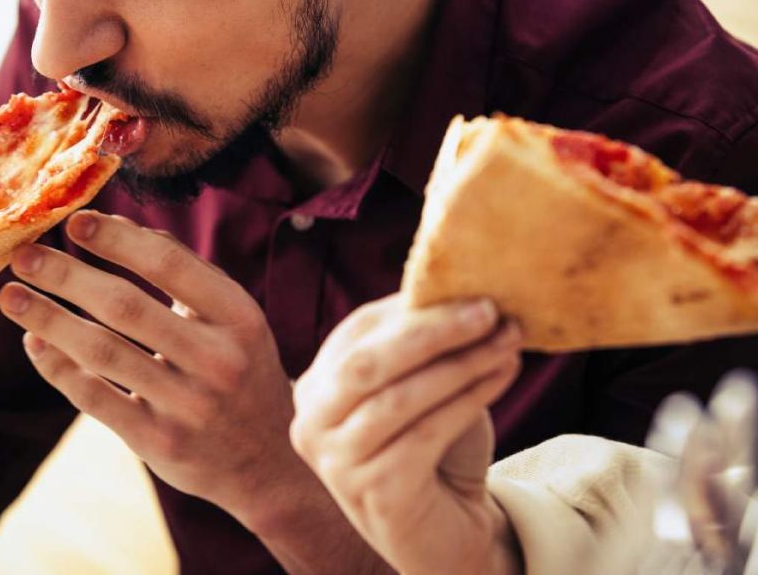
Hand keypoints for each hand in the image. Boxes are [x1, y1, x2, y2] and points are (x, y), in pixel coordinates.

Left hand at [0, 211, 318, 533]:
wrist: (264, 460)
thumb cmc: (239, 370)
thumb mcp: (233, 318)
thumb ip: (186, 272)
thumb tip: (120, 227)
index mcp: (239, 317)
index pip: (169, 266)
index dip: (117, 240)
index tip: (73, 221)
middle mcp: (218, 361)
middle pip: (125, 307)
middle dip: (66, 276)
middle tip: (22, 256)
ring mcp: (188, 406)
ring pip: (102, 352)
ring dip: (48, 319)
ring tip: (11, 296)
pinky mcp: (159, 443)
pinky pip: (95, 398)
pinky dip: (58, 367)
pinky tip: (33, 342)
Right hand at [290, 293, 523, 574]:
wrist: (446, 532)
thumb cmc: (435, 450)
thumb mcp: (424, 387)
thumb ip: (423, 347)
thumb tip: (457, 288)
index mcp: (316, 387)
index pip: (358, 332)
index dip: (414, 310)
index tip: (474, 292)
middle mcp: (311, 424)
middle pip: (366, 363)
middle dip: (432, 332)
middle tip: (490, 311)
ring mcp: (336, 463)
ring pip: (398, 398)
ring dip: (461, 365)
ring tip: (507, 344)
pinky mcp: (372, 494)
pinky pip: (424, 435)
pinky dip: (469, 400)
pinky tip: (501, 378)